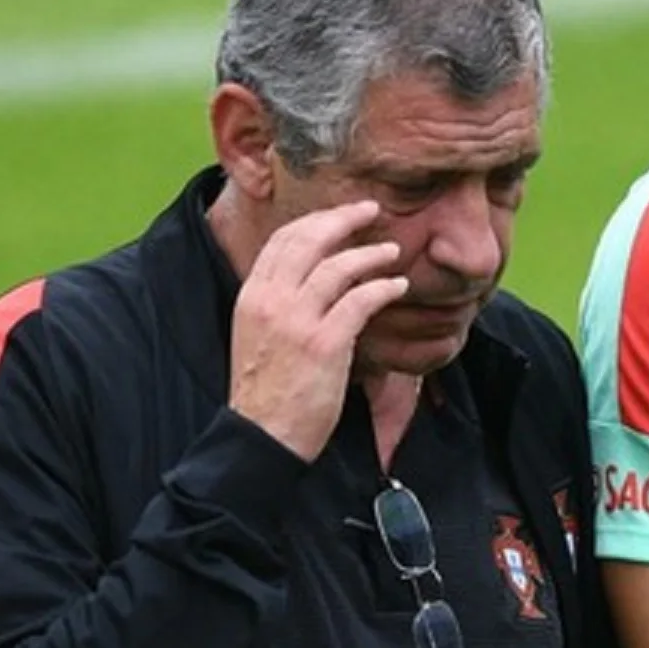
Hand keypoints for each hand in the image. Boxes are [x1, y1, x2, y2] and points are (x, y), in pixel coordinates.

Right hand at [227, 201, 408, 461]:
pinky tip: (397, 288)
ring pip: (338, 266)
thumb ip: (277, 304)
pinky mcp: (324, 344)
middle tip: (371, 211)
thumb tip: (309, 279)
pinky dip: (382, 288)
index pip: (283, 240)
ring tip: (393, 252)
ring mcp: (297, 322)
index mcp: (251, 296)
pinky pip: (361, 301)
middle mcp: (270, 301)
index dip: (315, 220)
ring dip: (371, 254)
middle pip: (309, 240)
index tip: (341, 215)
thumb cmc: (266, 392)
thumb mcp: (257, 336)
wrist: (262, 437)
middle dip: (343, 219)